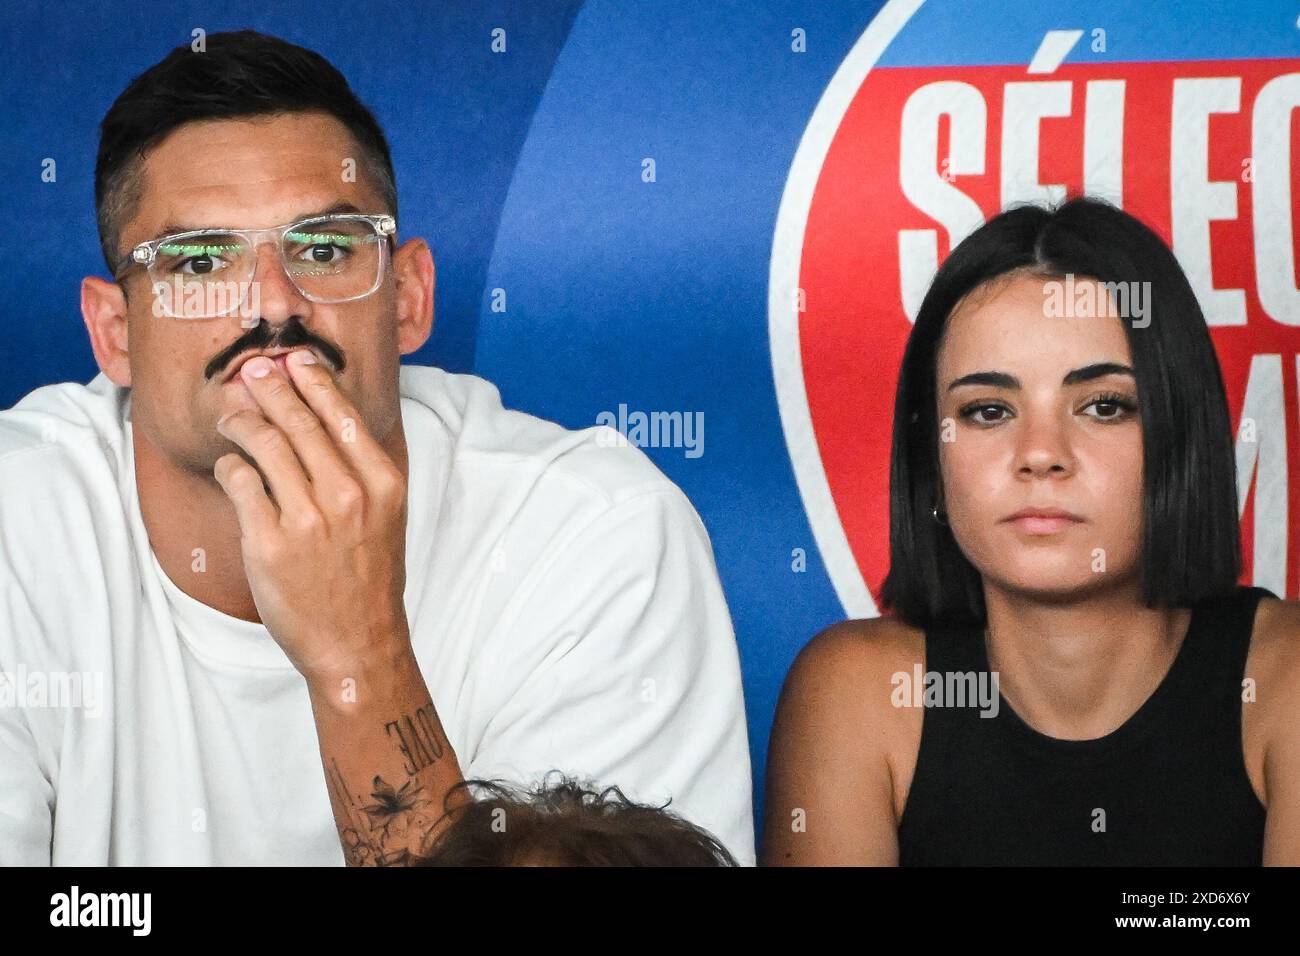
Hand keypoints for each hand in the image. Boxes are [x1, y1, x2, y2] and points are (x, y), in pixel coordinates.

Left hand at [213, 350, 409, 678]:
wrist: (357, 642)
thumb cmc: (369, 577)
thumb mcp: (386, 515)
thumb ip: (361, 467)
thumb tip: (323, 414)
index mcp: (382, 483)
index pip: (342, 413)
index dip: (314, 380)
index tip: (294, 360)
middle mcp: (348, 494)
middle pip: (298, 420)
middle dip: (270, 388)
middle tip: (252, 373)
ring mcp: (307, 518)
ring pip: (263, 442)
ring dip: (241, 420)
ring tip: (231, 415)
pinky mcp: (267, 542)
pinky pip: (239, 481)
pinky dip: (230, 465)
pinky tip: (231, 465)